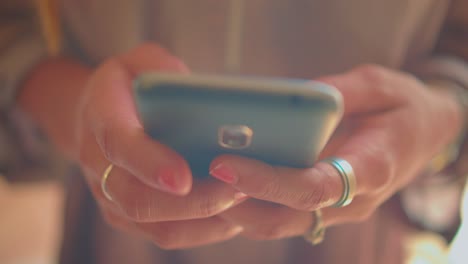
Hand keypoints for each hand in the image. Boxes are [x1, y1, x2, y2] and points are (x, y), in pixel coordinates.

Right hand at [73, 44, 245, 247]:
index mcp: (101, 117)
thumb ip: (163, 67)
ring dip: (204, 219)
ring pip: (158, 226)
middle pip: (138, 200)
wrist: (97, 116)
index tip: (182, 178)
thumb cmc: (128, 85)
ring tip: (243, 202)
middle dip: (192, 201)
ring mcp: (112, 196)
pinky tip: (233, 214)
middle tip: (236, 190)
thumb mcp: (140, 60)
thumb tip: (198, 91)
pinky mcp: (129, 215)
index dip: (149, 164)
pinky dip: (203, 229)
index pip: (119, 144)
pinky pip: (167, 234)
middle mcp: (99, 165)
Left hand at [209, 65, 463, 239]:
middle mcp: (349, 201)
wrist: (423, 136)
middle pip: (284, 217)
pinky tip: (216, 181)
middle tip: (193, 175)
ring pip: (275, 223)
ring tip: (193, 181)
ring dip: (233, 209)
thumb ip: (340, 94)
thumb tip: (295, 100)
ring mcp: (333, 211)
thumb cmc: (404, 109)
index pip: (312, 188)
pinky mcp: (318, 207)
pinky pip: (276, 214)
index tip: (224, 163)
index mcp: (370, 170)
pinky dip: (245, 205)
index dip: (267, 181)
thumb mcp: (381, 86)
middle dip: (236, 202)